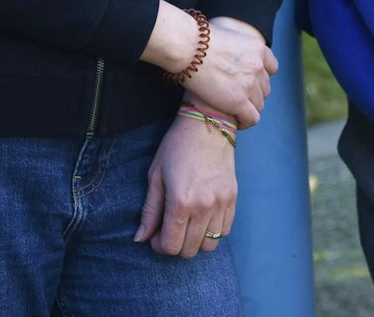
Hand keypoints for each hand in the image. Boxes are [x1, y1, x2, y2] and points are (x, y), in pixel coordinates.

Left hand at [133, 113, 235, 258]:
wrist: (208, 123)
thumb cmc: (177, 147)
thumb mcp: (156, 176)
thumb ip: (150, 211)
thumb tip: (140, 239)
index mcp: (181, 202)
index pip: (170, 246)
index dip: (159, 246)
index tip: (155, 235)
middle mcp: (204, 207)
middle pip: (189, 250)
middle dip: (175, 245)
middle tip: (168, 230)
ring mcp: (221, 203)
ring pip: (210, 245)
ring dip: (195, 241)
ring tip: (186, 225)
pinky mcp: (233, 198)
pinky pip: (225, 230)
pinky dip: (212, 231)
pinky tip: (202, 218)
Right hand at [183, 16, 277, 128]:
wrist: (188, 47)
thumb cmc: (199, 40)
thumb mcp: (229, 34)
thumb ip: (239, 47)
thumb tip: (233, 55)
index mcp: (258, 49)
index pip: (271, 68)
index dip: (260, 77)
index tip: (248, 81)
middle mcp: (258, 66)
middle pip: (264, 88)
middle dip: (252, 93)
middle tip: (236, 96)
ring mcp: (249, 84)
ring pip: (259, 104)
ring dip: (248, 108)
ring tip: (234, 111)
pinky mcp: (238, 101)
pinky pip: (252, 118)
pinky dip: (245, 122)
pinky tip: (235, 121)